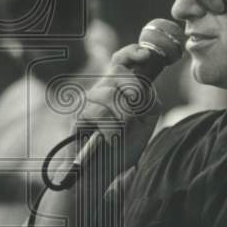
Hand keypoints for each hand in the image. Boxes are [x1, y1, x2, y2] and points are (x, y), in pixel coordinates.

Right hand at [78, 43, 167, 170]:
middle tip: (136, 113)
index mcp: (118, 90)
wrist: (101, 174)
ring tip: (122, 133)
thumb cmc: (122, 149)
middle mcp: (101, 91)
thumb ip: (150, 104)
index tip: (146, 54)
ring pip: (110, 93)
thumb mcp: (145, 125)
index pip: (121, 61)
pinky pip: (99, 112)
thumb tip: (147, 89)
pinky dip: (111, 129)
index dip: (132, 52)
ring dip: (123, 116)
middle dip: (134, 91)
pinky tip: (111, 139)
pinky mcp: (77, 116)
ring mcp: (87, 103)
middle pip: (119, 73)